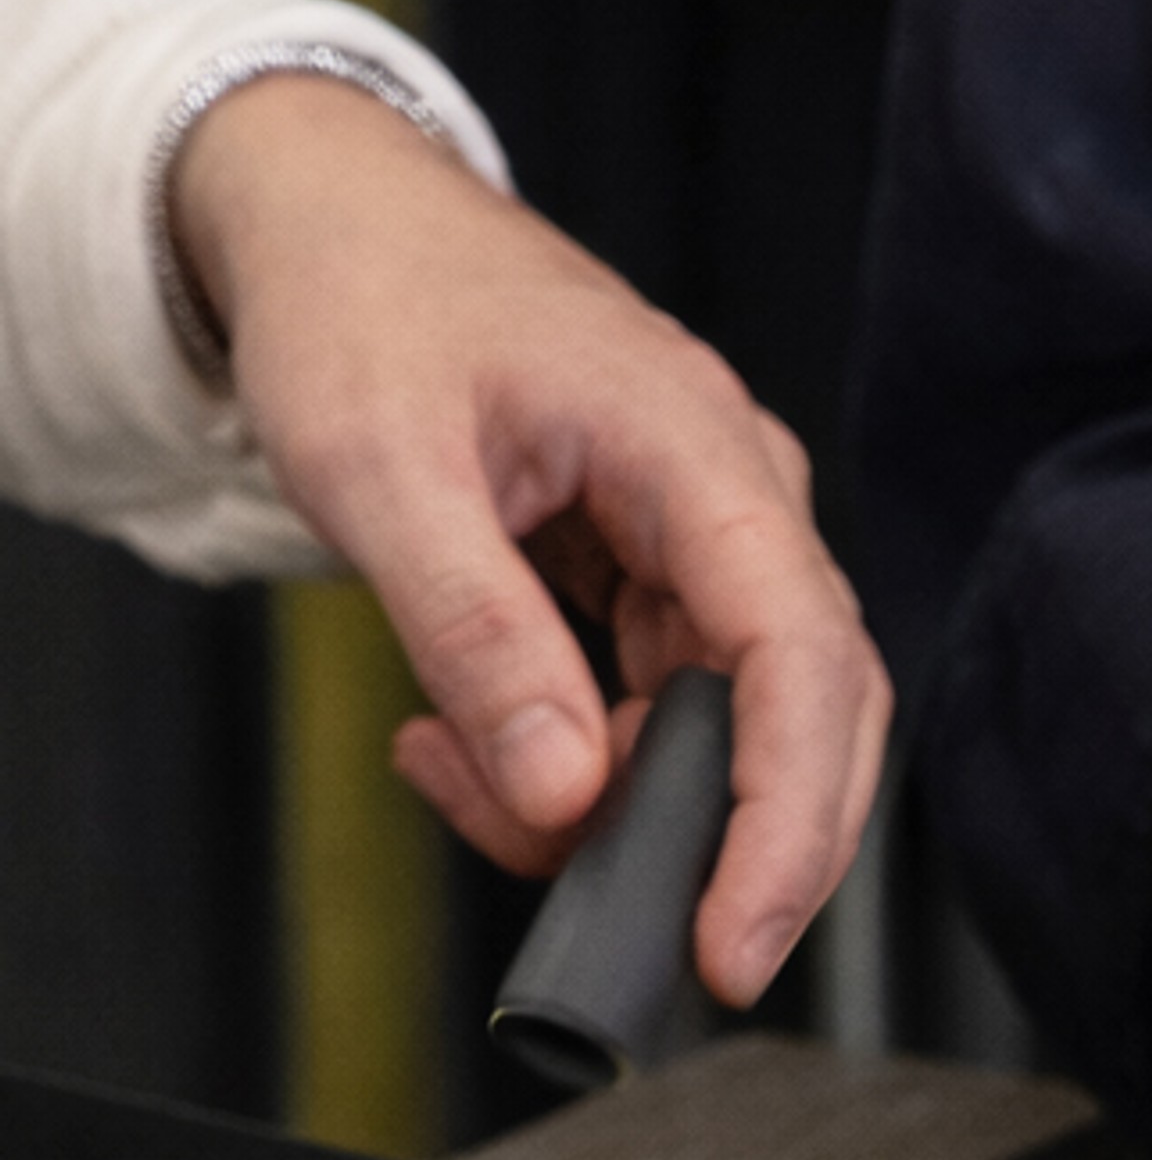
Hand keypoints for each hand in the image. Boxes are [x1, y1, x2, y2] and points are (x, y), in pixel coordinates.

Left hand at [167, 73, 886, 1000]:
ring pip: (730, 732)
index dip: (788, 821)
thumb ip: (480, 637)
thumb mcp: (378, 469)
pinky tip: (467, 744)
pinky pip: (665, 712)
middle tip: (652, 947)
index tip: (733, 940)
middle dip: (740, 849)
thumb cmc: (357, 302)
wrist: (330, 212)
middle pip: (813, 718)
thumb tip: (571, 793)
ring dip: (622, 808)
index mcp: (701, 453)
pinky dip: (581, 764)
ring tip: (457, 776)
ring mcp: (712, 542)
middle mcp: (740, 499)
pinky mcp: (669, 578)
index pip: (804, 665)